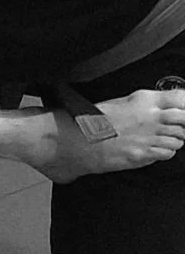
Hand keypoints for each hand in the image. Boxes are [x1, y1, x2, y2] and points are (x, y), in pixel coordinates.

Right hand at [42, 89, 184, 181]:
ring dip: (175, 138)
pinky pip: (168, 153)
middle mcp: (151, 118)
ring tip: (162, 137)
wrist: (79, 141)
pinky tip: (155, 148)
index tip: (182, 109)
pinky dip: (166, 151)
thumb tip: (165, 107)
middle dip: (183, 123)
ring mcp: (149, 138)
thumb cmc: (96, 121)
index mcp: (145, 100)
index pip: (182, 99)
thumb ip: (146, 104)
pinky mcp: (144, 155)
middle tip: (175, 125)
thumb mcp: (122, 103)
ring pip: (179, 138)